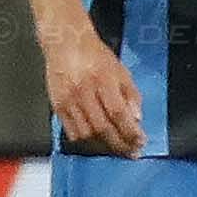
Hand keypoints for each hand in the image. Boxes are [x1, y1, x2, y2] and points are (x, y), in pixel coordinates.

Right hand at [41, 22, 144, 155]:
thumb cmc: (97, 56)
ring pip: (85, 133)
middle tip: (131, 152)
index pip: (118, 113)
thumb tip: (136, 120)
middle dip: (119, 144)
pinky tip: (96, 142)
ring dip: (103, 146)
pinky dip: (85, 140)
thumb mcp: (121, 71)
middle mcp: (83, 92)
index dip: (130, 132)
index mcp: (103, 81)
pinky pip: (70, 130)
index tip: (140, 142)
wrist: (66, 44)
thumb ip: (131, 95)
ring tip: (116, 149)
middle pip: (102, 127)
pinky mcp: (56, 105)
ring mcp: (68, 100)